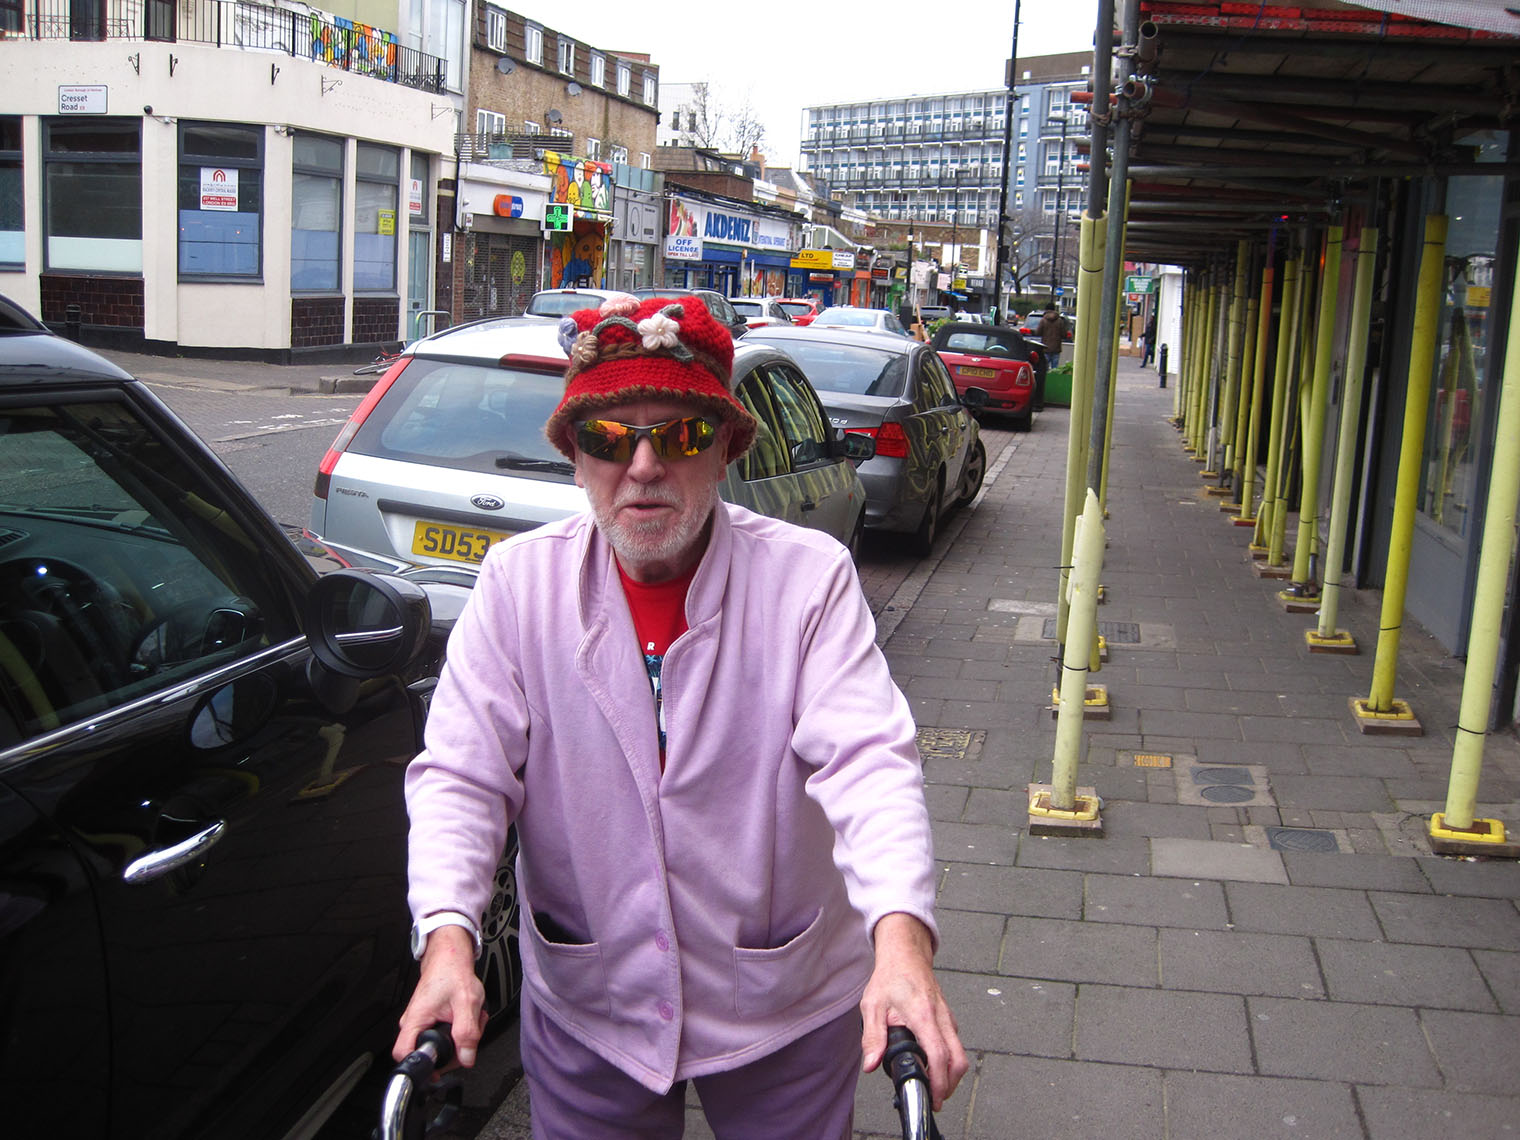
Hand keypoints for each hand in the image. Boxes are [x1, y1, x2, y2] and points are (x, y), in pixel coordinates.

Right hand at [392, 924, 487, 1067]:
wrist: (450, 955)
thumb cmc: (453, 971)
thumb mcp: (466, 1001)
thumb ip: (467, 1032)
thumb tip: (466, 1058)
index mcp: (415, 1020)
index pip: (405, 1056)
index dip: (422, 1067)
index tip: (440, 1069)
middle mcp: (413, 1023)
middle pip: (429, 1055)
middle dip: (454, 1050)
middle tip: (470, 1034)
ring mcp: (421, 1022)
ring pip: (440, 1046)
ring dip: (461, 1038)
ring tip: (471, 1020)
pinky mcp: (431, 1020)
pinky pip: (444, 1036)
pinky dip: (459, 1030)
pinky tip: (467, 1017)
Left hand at [859, 912, 967, 1110]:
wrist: (906, 954)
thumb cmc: (890, 977)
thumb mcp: (872, 1005)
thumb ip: (873, 1037)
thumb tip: (872, 1065)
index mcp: (923, 1016)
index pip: (939, 1055)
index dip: (938, 1082)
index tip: (933, 1098)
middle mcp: (941, 1018)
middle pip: (958, 1061)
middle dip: (949, 1085)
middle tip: (933, 1099)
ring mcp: (948, 1018)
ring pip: (959, 1054)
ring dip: (950, 1075)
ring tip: (931, 1086)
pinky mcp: (948, 1018)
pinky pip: (955, 1044)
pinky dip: (949, 1061)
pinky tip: (932, 1065)